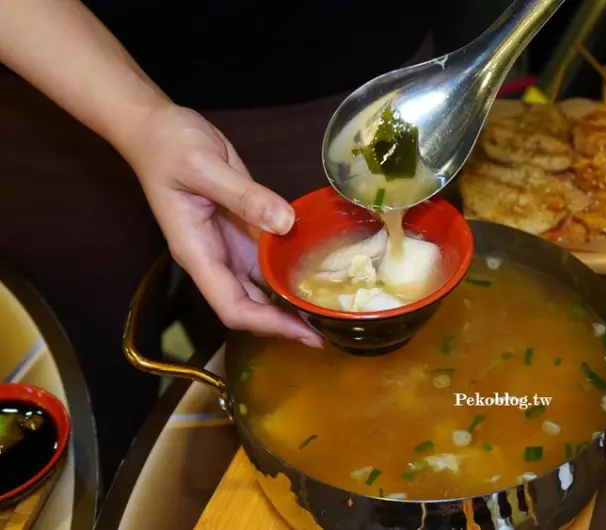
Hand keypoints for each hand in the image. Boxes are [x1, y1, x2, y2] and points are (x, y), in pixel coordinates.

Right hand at [125, 104, 322, 346]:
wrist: (156, 127)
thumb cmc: (168, 146)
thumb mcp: (204, 166)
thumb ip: (243, 195)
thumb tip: (285, 222)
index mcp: (197, 252)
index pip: (232, 306)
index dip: (268, 324)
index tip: (304, 332)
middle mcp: (213, 257)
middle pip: (250, 305)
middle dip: (286, 321)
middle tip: (331, 328)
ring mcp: (228, 245)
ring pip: (261, 285)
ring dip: (291, 299)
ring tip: (330, 308)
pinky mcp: (242, 227)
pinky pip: (268, 257)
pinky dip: (290, 269)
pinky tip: (318, 271)